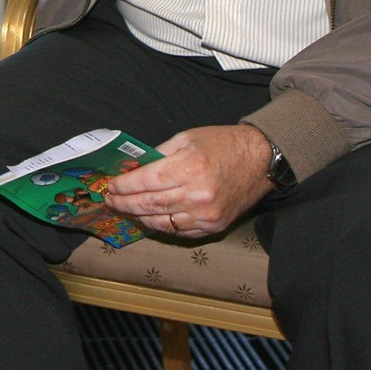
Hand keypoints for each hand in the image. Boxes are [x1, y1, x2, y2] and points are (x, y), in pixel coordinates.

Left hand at [101, 125, 273, 237]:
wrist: (260, 160)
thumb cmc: (222, 144)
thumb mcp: (186, 139)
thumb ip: (158, 155)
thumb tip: (132, 168)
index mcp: (189, 168)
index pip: (146, 182)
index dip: (124, 186)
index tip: (110, 186)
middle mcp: (197, 195)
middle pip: (150, 204)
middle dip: (125, 203)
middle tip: (110, 200)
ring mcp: (206, 215)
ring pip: (161, 222)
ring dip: (139, 217)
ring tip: (125, 209)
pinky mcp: (214, 226)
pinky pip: (179, 231)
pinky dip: (161, 225)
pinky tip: (149, 217)